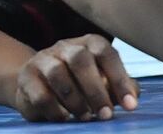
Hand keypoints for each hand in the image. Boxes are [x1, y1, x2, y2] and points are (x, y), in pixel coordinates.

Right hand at [12, 34, 139, 121]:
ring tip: (85, 117)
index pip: (106, 53)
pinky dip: (55, 110)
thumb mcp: (101, 80)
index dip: (120, 78)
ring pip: (57, 73)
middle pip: (80, 59)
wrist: (36, 83)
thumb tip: (134, 96)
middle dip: (96, 90)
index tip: (130, 106)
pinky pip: (40, 93)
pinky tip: (65, 118)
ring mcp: (44, 59)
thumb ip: (118, 86)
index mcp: (89, 43)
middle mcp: (66, 46)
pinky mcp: (27, 77)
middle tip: (106, 115)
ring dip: (75, 100)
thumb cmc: (78, 82)